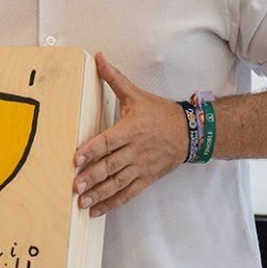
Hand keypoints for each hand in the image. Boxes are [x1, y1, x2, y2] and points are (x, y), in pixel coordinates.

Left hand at [72, 52, 188, 216]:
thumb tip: (98, 57)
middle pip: (112, 165)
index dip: (92, 150)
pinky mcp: (147, 178)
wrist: (191, 132)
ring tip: (81, 202)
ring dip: (100, 193)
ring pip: (119, 182)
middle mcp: (136, 150)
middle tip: (74, 186)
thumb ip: (114, 79)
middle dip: (92, 177)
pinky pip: (129, 193)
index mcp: (131, 129)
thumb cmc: (159, 113)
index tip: (76, 158)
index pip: (108, 141)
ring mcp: (142, 166)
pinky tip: (96, 211)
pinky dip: (112, 203)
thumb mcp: (136, 95)